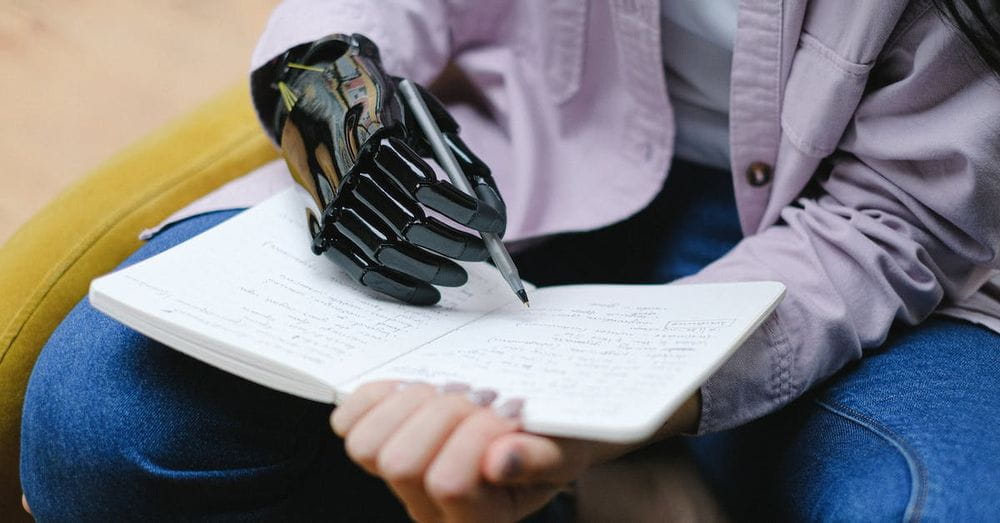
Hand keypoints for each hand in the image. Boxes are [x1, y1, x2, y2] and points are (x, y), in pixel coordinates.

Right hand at [262, 34, 505, 304]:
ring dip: (430, 270)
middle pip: (409, 225)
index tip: (495, 225)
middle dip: (456, 245)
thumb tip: (493, 207)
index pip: (426, 187)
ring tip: (461, 275)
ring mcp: (330, 202)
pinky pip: (359, 267)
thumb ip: (457, 156)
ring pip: (385, 252)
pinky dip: (397, 285)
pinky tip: (428, 292)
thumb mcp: (420, 112)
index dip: (466, 211)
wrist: (306, 95)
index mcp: (372, 138)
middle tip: (484, 253)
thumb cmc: (378, 105)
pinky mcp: (320, 225)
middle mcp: (346, 172)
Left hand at [331, 381, 700, 521]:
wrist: (545, 425)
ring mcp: (400, 479)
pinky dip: (379, 396)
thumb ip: (538, 458)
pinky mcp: (381, 444)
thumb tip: (501, 460)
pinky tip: (418, 389)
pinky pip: (349, 423)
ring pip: (369, 445)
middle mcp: (431, 507)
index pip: (448, 483)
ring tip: (452, 393)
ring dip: (413, 404)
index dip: (476, 437)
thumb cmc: (557, 439)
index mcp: (480, 518)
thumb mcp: (566, 449)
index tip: (510, 412)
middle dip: (444, 415)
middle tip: (481, 398)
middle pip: (402, 463)